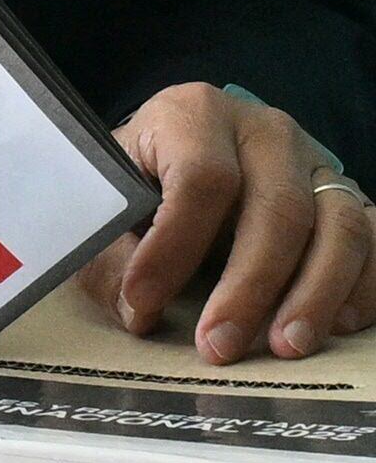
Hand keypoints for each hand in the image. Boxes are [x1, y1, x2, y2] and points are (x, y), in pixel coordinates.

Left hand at [77, 84, 375, 361]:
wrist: (184, 152)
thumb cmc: (142, 179)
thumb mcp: (111, 200)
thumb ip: (112, 250)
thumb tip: (136, 310)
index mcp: (195, 114)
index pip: (201, 178)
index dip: (173, 246)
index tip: (144, 302)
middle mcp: (265, 131)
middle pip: (278, 209)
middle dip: (250, 287)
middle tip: (218, 346)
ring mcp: (317, 163)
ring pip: (340, 227)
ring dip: (315, 295)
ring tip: (284, 348)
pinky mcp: (349, 198)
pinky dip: (363, 289)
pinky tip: (336, 327)